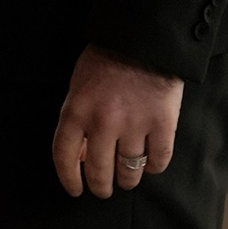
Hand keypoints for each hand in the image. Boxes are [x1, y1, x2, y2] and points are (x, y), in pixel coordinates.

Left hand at [52, 48, 182, 199]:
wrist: (143, 38)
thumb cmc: (106, 61)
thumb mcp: (79, 86)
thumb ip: (77, 120)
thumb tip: (81, 157)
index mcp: (76, 111)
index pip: (64, 157)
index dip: (69, 179)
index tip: (76, 190)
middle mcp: (103, 122)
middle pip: (99, 171)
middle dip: (101, 187)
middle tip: (104, 190)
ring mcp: (134, 124)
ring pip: (129, 171)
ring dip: (128, 180)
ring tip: (127, 179)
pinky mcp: (163, 123)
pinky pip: (158, 159)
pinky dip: (154, 167)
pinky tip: (150, 164)